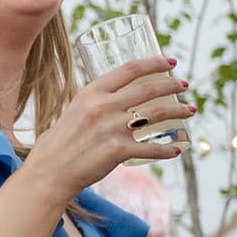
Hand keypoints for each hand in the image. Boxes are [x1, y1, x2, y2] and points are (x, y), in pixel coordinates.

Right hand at [25, 55, 191, 202]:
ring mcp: (112, 128)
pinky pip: (152, 148)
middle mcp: (103, 107)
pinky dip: (167, 150)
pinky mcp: (118, 151)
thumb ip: (92, 106)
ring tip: (189, 110)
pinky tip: (176, 149)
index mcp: (91, 93)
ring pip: (158, 114)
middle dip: (173, 84)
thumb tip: (112, 104)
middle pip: (149, 89)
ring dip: (179, 111)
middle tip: (184, 86)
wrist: (47, 174)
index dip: (154, 63)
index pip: (130, 69)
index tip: (170, 62)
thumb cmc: (55, 146)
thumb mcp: (71, 113)